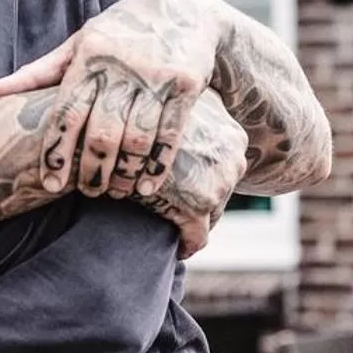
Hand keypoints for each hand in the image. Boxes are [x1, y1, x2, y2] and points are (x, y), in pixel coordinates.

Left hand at [0, 0, 224, 202]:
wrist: (182, 7)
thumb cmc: (118, 31)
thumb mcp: (77, 44)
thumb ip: (36, 73)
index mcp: (90, 57)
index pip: (67, 111)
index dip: (57, 151)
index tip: (50, 182)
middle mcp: (122, 67)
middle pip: (102, 132)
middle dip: (92, 170)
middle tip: (87, 191)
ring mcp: (156, 78)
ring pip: (136, 139)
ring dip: (124, 173)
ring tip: (114, 190)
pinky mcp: (186, 87)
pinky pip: (170, 135)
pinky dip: (157, 166)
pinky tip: (146, 186)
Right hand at [142, 92, 246, 256]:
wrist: (119, 126)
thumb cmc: (146, 109)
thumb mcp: (180, 105)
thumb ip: (198, 111)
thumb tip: (205, 112)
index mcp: (233, 136)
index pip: (227, 168)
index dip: (206, 177)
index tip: (190, 184)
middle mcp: (233, 159)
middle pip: (222, 192)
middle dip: (203, 200)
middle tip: (181, 208)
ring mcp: (218, 185)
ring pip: (211, 216)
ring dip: (194, 222)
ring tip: (176, 229)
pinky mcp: (196, 208)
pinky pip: (196, 238)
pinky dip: (187, 244)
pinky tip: (177, 248)